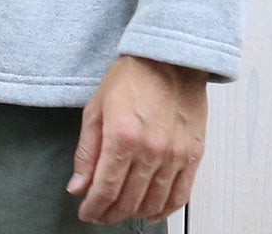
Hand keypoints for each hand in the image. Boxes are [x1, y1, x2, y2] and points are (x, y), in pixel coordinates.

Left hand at [66, 54, 207, 223]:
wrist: (168, 58)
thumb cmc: (132, 76)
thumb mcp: (96, 107)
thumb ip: (87, 151)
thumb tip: (78, 186)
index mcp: (122, 136)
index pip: (105, 189)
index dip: (93, 207)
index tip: (86, 211)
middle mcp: (150, 150)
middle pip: (128, 200)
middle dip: (109, 213)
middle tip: (101, 214)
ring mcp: (175, 155)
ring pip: (153, 202)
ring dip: (134, 213)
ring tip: (121, 212)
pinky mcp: (194, 154)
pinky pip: (180, 195)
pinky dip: (165, 210)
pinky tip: (152, 213)